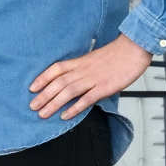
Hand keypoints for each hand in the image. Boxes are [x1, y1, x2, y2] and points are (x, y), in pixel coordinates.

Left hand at [28, 34, 152, 120]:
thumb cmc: (116, 55)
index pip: (56, 69)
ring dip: (53, 103)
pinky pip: (86, 99)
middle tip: (32, 106)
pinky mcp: (104, 87)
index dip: (42, 78)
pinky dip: (74, 108)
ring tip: (43, 114)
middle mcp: (83, 70)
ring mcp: (93, 79)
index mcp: (80, 61)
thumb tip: (72, 79)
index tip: (31, 88)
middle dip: (43, 95)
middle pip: (58, 83)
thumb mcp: (93, 58)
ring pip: (68, 91)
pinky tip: (65, 116)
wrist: (134, 49)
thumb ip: (82, 68)